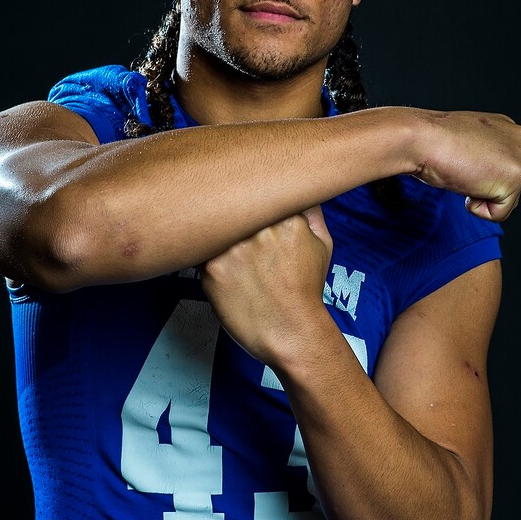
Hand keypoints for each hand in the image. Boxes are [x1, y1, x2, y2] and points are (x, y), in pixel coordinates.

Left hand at [199, 205, 332, 362]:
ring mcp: (234, 247)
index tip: (245, 201)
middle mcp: (259, 228)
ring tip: (221, 245)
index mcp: (287, 217)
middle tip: (226, 219)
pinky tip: (218, 268)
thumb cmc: (306, 290)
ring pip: (211, 223)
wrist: (291, 332)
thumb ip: (312, 212)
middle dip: (227, 207)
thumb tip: (300, 190)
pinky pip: (198, 249)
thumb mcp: (322, 244)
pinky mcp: (213, 268)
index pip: (258, 187)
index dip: (247, 191)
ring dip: (212, 230)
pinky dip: (203, 255)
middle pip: (232, 200)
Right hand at [405, 108, 520, 221]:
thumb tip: (483, 171)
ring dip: (481, 195)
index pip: (507, 166)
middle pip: (510, 185)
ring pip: (506, 200)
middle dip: (485, 184)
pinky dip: (478, 208)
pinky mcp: (515, 181)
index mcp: (509, 128)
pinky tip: (467, 182)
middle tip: (463, 165)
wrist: (424, 139)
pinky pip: (499, 213)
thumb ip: (484, 152)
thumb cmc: (434, 139)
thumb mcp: (466, 140)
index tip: (464, 160)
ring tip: (465, 171)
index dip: (483, 172)